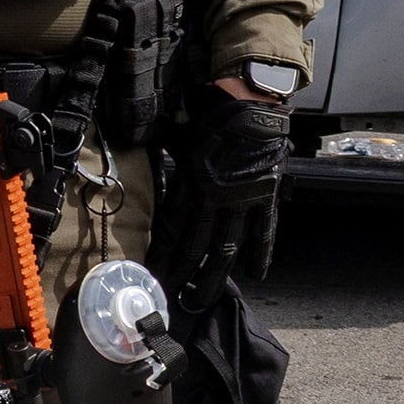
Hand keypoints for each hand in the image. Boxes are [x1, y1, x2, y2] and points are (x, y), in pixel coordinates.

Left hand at [166, 87, 289, 301]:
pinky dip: (262, 253)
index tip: (151, 272)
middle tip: (172, 297)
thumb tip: (138, 149)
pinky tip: (256, 274)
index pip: (173, 230)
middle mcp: (216, 201)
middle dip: (182, 275)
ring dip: (215, 276)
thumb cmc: (209, 116)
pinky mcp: (266, 197)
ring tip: (204, 298)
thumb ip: (162, 154)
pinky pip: (264, 231)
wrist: (249, 105)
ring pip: (227, 249)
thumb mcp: (176, 137)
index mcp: (192, 186)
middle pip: (196, 248)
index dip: (162, 253)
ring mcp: (243, 202)